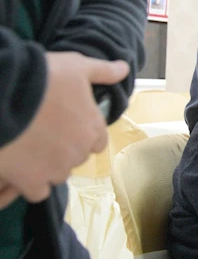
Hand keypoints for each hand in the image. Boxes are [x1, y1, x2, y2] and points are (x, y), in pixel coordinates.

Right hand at [0, 52, 128, 203]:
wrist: (5, 96)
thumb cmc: (44, 77)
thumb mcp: (77, 66)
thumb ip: (103, 71)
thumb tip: (124, 68)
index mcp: (93, 128)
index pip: (98, 141)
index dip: (84, 135)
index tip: (67, 126)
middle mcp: (80, 152)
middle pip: (77, 157)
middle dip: (64, 149)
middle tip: (44, 134)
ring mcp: (56, 169)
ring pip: (58, 174)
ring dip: (48, 166)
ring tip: (30, 148)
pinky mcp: (32, 181)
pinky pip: (38, 191)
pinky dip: (31, 183)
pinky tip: (21, 168)